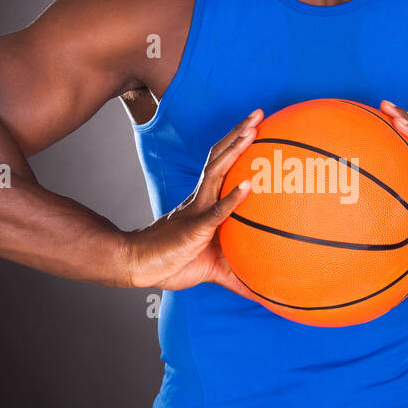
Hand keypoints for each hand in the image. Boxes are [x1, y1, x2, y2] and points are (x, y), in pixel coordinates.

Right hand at [121, 109, 264, 296]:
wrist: (142, 267)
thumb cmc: (175, 262)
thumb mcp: (216, 269)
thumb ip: (240, 276)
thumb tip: (265, 295)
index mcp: (206, 201)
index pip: (223, 165)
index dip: (237, 144)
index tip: (257, 126)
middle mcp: (202, 198)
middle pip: (221, 157)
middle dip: (239, 133)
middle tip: (259, 113)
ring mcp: (197, 210)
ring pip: (218, 172)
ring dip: (236, 149)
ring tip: (253, 130)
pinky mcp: (195, 228)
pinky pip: (216, 212)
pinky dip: (232, 199)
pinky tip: (248, 187)